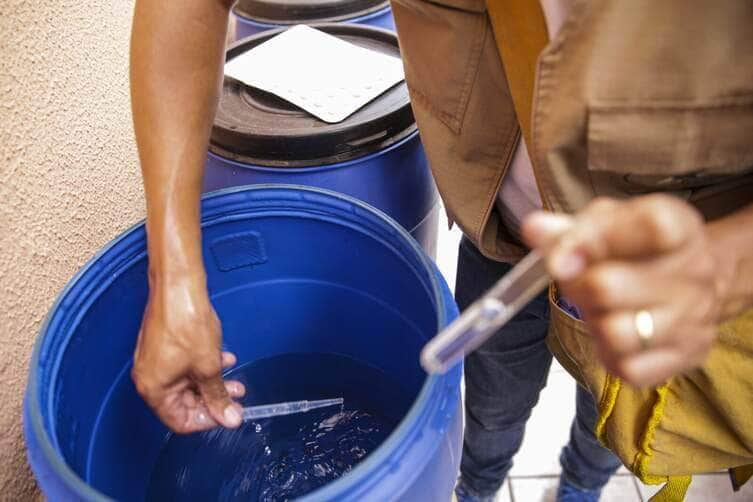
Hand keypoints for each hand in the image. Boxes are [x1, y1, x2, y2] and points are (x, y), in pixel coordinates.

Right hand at [132, 274, 244, 432]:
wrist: (178, 288)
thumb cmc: (186, 323)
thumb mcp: (209, 367)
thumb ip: (218, 396)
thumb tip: (228, 418)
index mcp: (154, 389)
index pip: (180, 421)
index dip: (207, 420)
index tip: (227, 413)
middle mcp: (149, 378)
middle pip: (184, 402)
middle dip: (213, 399)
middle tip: (237, 396)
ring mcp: (155, 361)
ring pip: (188, 382)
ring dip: (213, 381)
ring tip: (234, 377)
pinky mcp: (163, 346)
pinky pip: (185, 365)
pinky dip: (204, 365)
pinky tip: (223, 357)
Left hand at [522, 195, 721, 386]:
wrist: (696, 283)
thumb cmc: (640, 247)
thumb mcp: (609, 223)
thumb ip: (570, 229)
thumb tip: (534, 229)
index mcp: (680, 227)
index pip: (651, 227)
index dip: (596, 240)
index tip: (563, 254)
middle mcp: (694, 273)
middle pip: (607, 287)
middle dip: (577, 287)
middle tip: (578, 282)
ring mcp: (692, 319)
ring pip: (616, 334)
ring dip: (593, 323)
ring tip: (600, 310)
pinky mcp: (686, 357)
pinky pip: (628, 368)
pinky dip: (609, 355)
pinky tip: (614, 336)